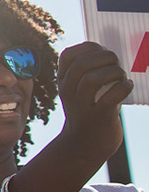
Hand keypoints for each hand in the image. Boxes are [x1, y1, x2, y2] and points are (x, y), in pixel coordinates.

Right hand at [56, 40, 129, 166]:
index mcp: (63, 81)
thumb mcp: (79, 90)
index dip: (90, 48)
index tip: (103, 54)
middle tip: (117, 66)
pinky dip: (123, 87)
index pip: (69, 54)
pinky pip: (111, 97)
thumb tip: (105, 51)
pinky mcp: (100, 117)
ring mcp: (83, 105)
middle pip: (82, 63)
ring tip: (122, 77)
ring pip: (93, 78)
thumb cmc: (89, 110)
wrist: (86, 144)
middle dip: (106, 58)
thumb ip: (87, 71)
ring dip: (115, 72)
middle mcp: (69, 92)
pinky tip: (127, 86)